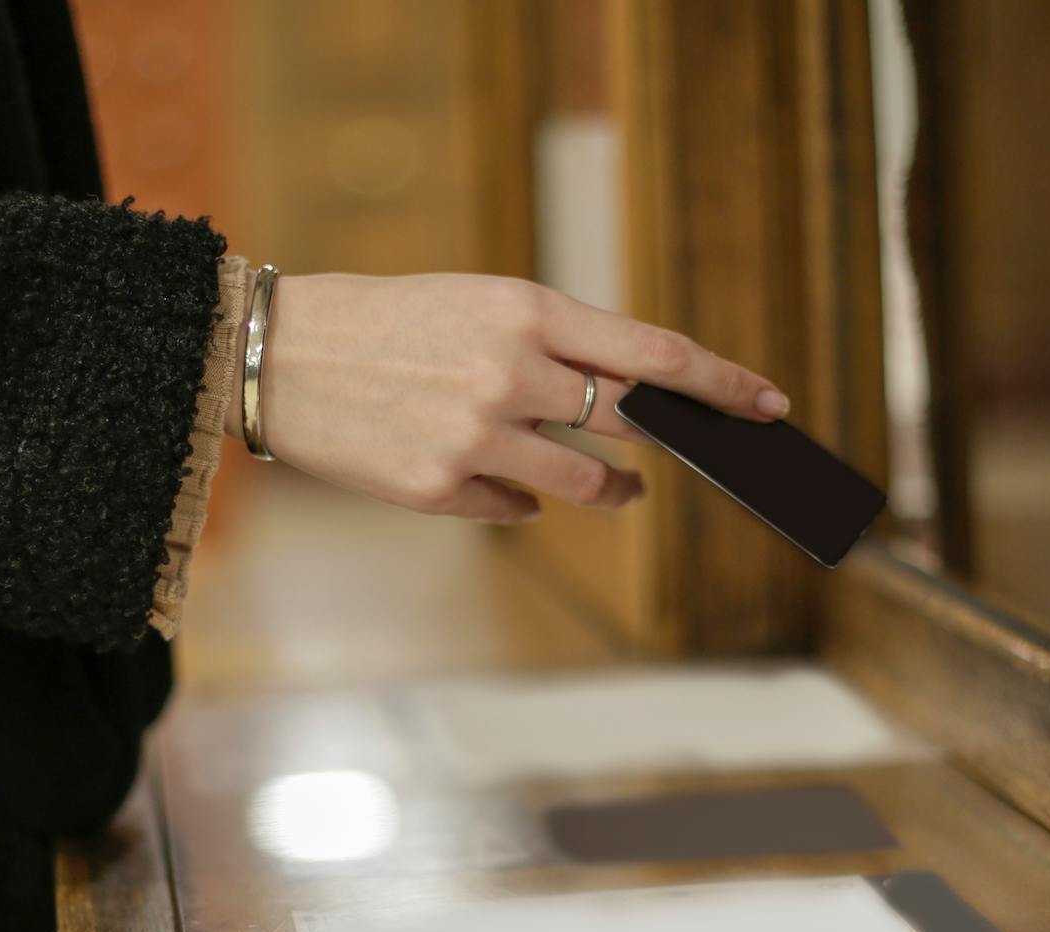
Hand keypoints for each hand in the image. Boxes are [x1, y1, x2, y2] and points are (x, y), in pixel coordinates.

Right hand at [232, 272, 789, 523]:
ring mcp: (474, 437)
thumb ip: (553, 345)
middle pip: (632, 421)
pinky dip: (522, 501)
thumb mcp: (478, 304)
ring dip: (610, 489)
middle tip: (705, 454)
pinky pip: (516, 509)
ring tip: (618, 487)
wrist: (281, 356)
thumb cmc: (388, 323)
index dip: (721, 382)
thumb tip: (628, 401)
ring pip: (583, 483)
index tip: (768, 404)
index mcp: (525, 311)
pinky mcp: (437, 488)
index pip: (652, 353)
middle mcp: (509, 373)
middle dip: (677, 441)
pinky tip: (505, 484)